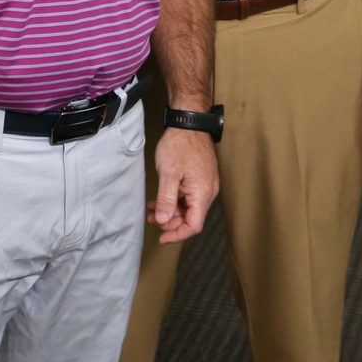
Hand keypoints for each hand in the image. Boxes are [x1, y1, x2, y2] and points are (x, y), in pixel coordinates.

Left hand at [148, 128, 218, 242]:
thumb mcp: (168, 174)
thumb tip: (164, 221)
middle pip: (192, 218)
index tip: (162, 237)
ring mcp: (206, 185)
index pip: (194, 225)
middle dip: (171, 222)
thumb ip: (167, 200)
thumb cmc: (180, 145)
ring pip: (189, 207)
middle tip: (153, 220)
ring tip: (153, 210)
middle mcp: (208, 192)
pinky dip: (175, 200)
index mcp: (202, 193)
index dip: (177, 234)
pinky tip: (161, 198)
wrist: (189, 123)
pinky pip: (189, 196)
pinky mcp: (201, 178)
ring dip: (171, 211)